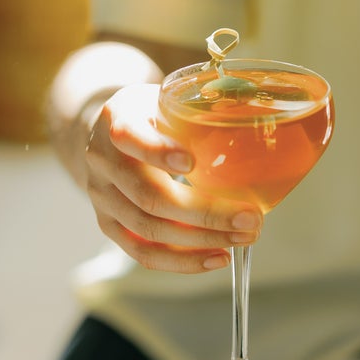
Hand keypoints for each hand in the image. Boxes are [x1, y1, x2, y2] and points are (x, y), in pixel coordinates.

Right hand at [84, 83, 262, 273]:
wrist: (103, 133)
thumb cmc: (150, 114)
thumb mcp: (166, 98)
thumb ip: (199, 110)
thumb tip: (257, 122)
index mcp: (117, 120)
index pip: (130, 137)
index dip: (159, 152)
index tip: (192, 162)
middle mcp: (103, 162)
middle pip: (149, 197)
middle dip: (205, 213)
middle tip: (251, 218)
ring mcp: (102, 197)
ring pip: (148, 230)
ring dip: (201, 240)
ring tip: (243, 237)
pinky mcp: (109, 225)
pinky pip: (143, 253)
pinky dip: (183, 261)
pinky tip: (218, 258)